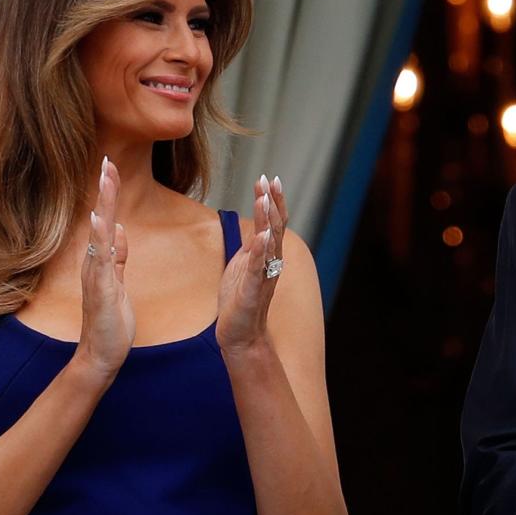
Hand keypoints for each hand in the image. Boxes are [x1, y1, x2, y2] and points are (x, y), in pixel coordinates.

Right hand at [75, 156, 134, 383]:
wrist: (100, 355)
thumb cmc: (110, 323)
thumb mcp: (118, 284)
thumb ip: (118, 258)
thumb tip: (119, 230)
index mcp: (101, 261)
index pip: (106, 220)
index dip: (109, 194)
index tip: (111, 167)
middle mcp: (94, 263)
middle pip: (100, 219)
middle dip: (105, 190)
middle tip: (107, 160)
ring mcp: (95, 275)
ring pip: (99, 233)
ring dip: (103, 205)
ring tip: (105, 178)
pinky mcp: (100, 289)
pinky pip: (100, 259)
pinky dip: (99, 238)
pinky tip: (101, 219)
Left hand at [215, 173, 286, 358]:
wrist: (240, 335)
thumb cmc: (240, 302)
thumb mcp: (243, 267)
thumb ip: (250, 248)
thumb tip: (254, 228)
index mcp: (265, 256)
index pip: (273, 223)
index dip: (273, 201)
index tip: (269, 178)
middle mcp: (269, 263)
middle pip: (275, 227)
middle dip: (272, 202)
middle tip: (268, 179)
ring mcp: (262, 276)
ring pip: (269, 244)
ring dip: (268, 220)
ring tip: (265, 198)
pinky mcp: (252, 291)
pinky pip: (257, 268)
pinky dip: (260, 251)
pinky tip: (261, 236)